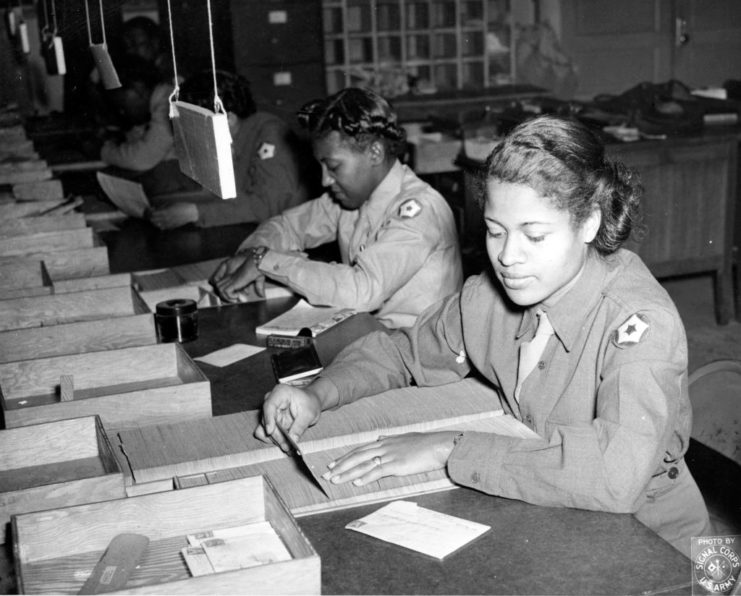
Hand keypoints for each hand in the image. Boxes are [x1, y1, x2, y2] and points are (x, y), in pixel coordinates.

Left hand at [148, 203, 198, 229]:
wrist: (190, 213)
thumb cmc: (181, 206)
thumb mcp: (170, 204)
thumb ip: (162, 207)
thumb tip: (156, 208)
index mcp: (165, 212)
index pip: (153, 214)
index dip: (151, 212)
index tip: (152, 209)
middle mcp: (166, 219)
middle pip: (154, 220)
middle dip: (151, 217)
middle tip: (152, 214)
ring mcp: (169, 224)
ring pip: (157, 225)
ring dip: (155, 222)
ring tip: (156, 219)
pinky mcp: (172, 226)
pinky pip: (163, 228)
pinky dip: (160, 225)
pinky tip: (161, 222)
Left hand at [209, 254, 264, 302]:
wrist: (257, 262)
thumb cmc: (258, 267)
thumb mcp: (258, 279)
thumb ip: (258, 287)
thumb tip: (262, 295)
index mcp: (235, 275)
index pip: (225, 283)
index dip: (228, 291)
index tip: (237, 296)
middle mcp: (231, 276)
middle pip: (219, 285)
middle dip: (225, 295)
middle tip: (234, 300)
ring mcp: (230, 279)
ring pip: (219, 288)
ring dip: (226, 296)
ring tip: (235, 299)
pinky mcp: (233, 282)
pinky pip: (226, 291)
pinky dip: (231, 296)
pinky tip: (238, 296)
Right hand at [254, 384, 322, 450]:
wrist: (311, 403)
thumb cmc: (310, 404)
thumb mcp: (309, 414)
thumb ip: (299, 427)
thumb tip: (292, 440)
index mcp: (280, 393)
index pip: (269, 405)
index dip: (268, 419)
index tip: (270, 431)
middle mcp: (271, 401)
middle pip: (266, 419)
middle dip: (275, 434)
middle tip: (287, 446)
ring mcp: (269, 411)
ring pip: (263, 428)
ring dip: (274, 438)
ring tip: (287, 446)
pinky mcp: (270, 421)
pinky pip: (266, 432)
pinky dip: (274, 439)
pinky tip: (284, 443)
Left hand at [321, 431, 458, 485]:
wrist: (438, 444)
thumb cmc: (424, 443)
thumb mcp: (404, 437)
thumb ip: (390, 438)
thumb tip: (380, 437)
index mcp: (385, 441)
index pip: (359, 449)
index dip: (345, 457)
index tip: (333, 464)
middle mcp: (384, 447)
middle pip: (356, 456)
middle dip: (340, 466)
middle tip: (326, 474)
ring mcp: (389, 455)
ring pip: (363, 464)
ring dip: (347, 473)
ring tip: (335, 480)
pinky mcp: (397, 465)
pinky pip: (378, 471)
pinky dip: (366, 477)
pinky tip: (356, 482)